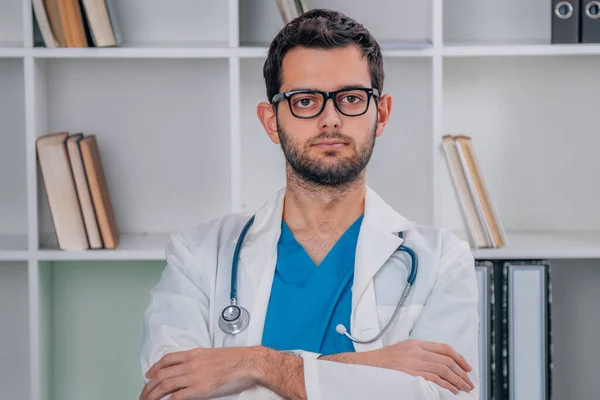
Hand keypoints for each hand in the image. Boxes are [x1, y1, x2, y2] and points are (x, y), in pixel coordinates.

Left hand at [139, 346, 264, 399]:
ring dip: (152, 395)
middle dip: (149, 386)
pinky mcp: (199, 389)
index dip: (155, 367)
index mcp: (193, 354)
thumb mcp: (212, 354)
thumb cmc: (235, 359)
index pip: (167, 359)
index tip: (148, 374)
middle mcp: (190, 364)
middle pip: (162, 374)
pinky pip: (176, 396)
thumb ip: (198, 360)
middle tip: (143, 394)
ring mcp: (193, 377)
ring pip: (164, 386)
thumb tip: (190, 368)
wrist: (247, 362)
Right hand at [363, 339, 474, 394]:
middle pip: (446, 360)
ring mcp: (413, 362)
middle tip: (468, 382)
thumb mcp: (403, 350)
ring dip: (456, 381)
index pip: (444, 348)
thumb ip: (420, 353)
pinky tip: (451, 391)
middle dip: (461, 372)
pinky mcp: (409, 373)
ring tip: (463, 388)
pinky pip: (433, 379)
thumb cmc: (383, 361)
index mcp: (416, 343)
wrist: (366, 365)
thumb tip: (439, 363)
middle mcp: (416, 351)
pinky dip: (445, 385)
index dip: (459, 358)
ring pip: (443, 370)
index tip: (467, 367)